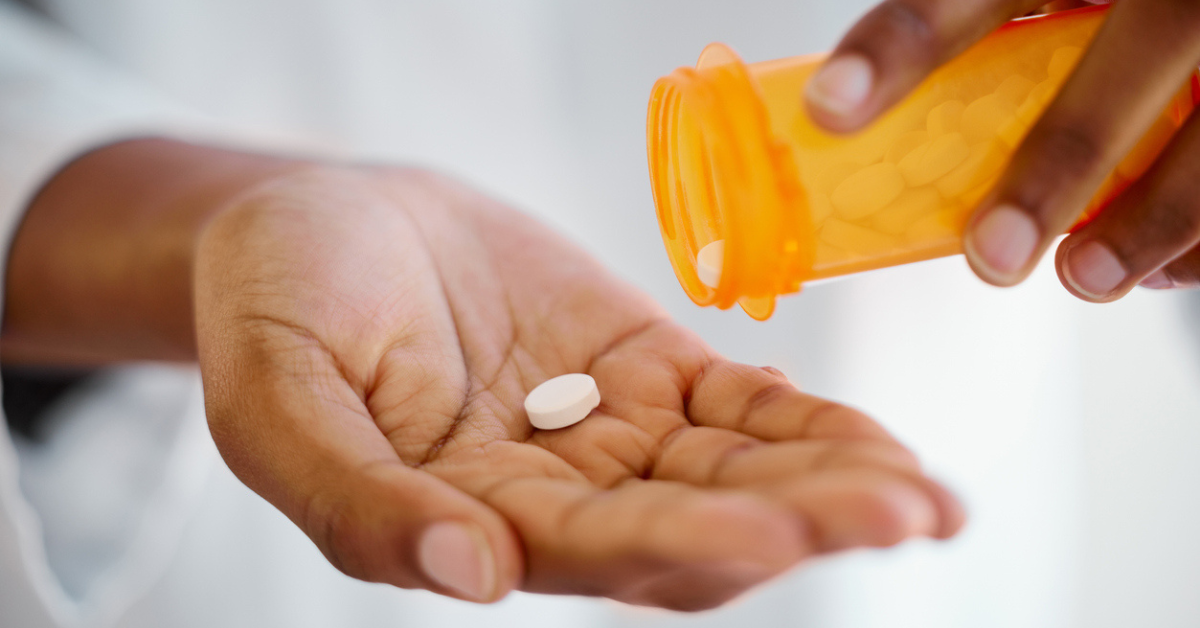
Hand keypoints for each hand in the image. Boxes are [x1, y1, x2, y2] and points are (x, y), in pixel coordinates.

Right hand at [192, 162, 962, 609]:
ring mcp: (605, 432)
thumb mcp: (275, 398)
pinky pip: (737, 407)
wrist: (324, 221)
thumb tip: (474, 578)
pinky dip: (805, 423)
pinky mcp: (643, 368)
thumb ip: (355, 496)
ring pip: (732, 473)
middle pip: (689, 529)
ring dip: (826, 484)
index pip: (589, 552)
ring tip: (925, 498)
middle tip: (899, 515)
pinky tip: (879, 443)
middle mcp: (551, 497)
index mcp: (464, 521)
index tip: (769, 531)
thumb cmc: (275, 305)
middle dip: (795, 525)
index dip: (679, 541)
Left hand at [804, 0, 1199, 299]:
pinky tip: (1159, 270)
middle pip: (1122, 66)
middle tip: (990, 253)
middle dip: (1055, 171)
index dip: (903, 42)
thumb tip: (849, 111)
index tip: (833, 104)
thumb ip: (981, 26)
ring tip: (1082, 279)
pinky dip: (1199, 236)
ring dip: (1148, 221)